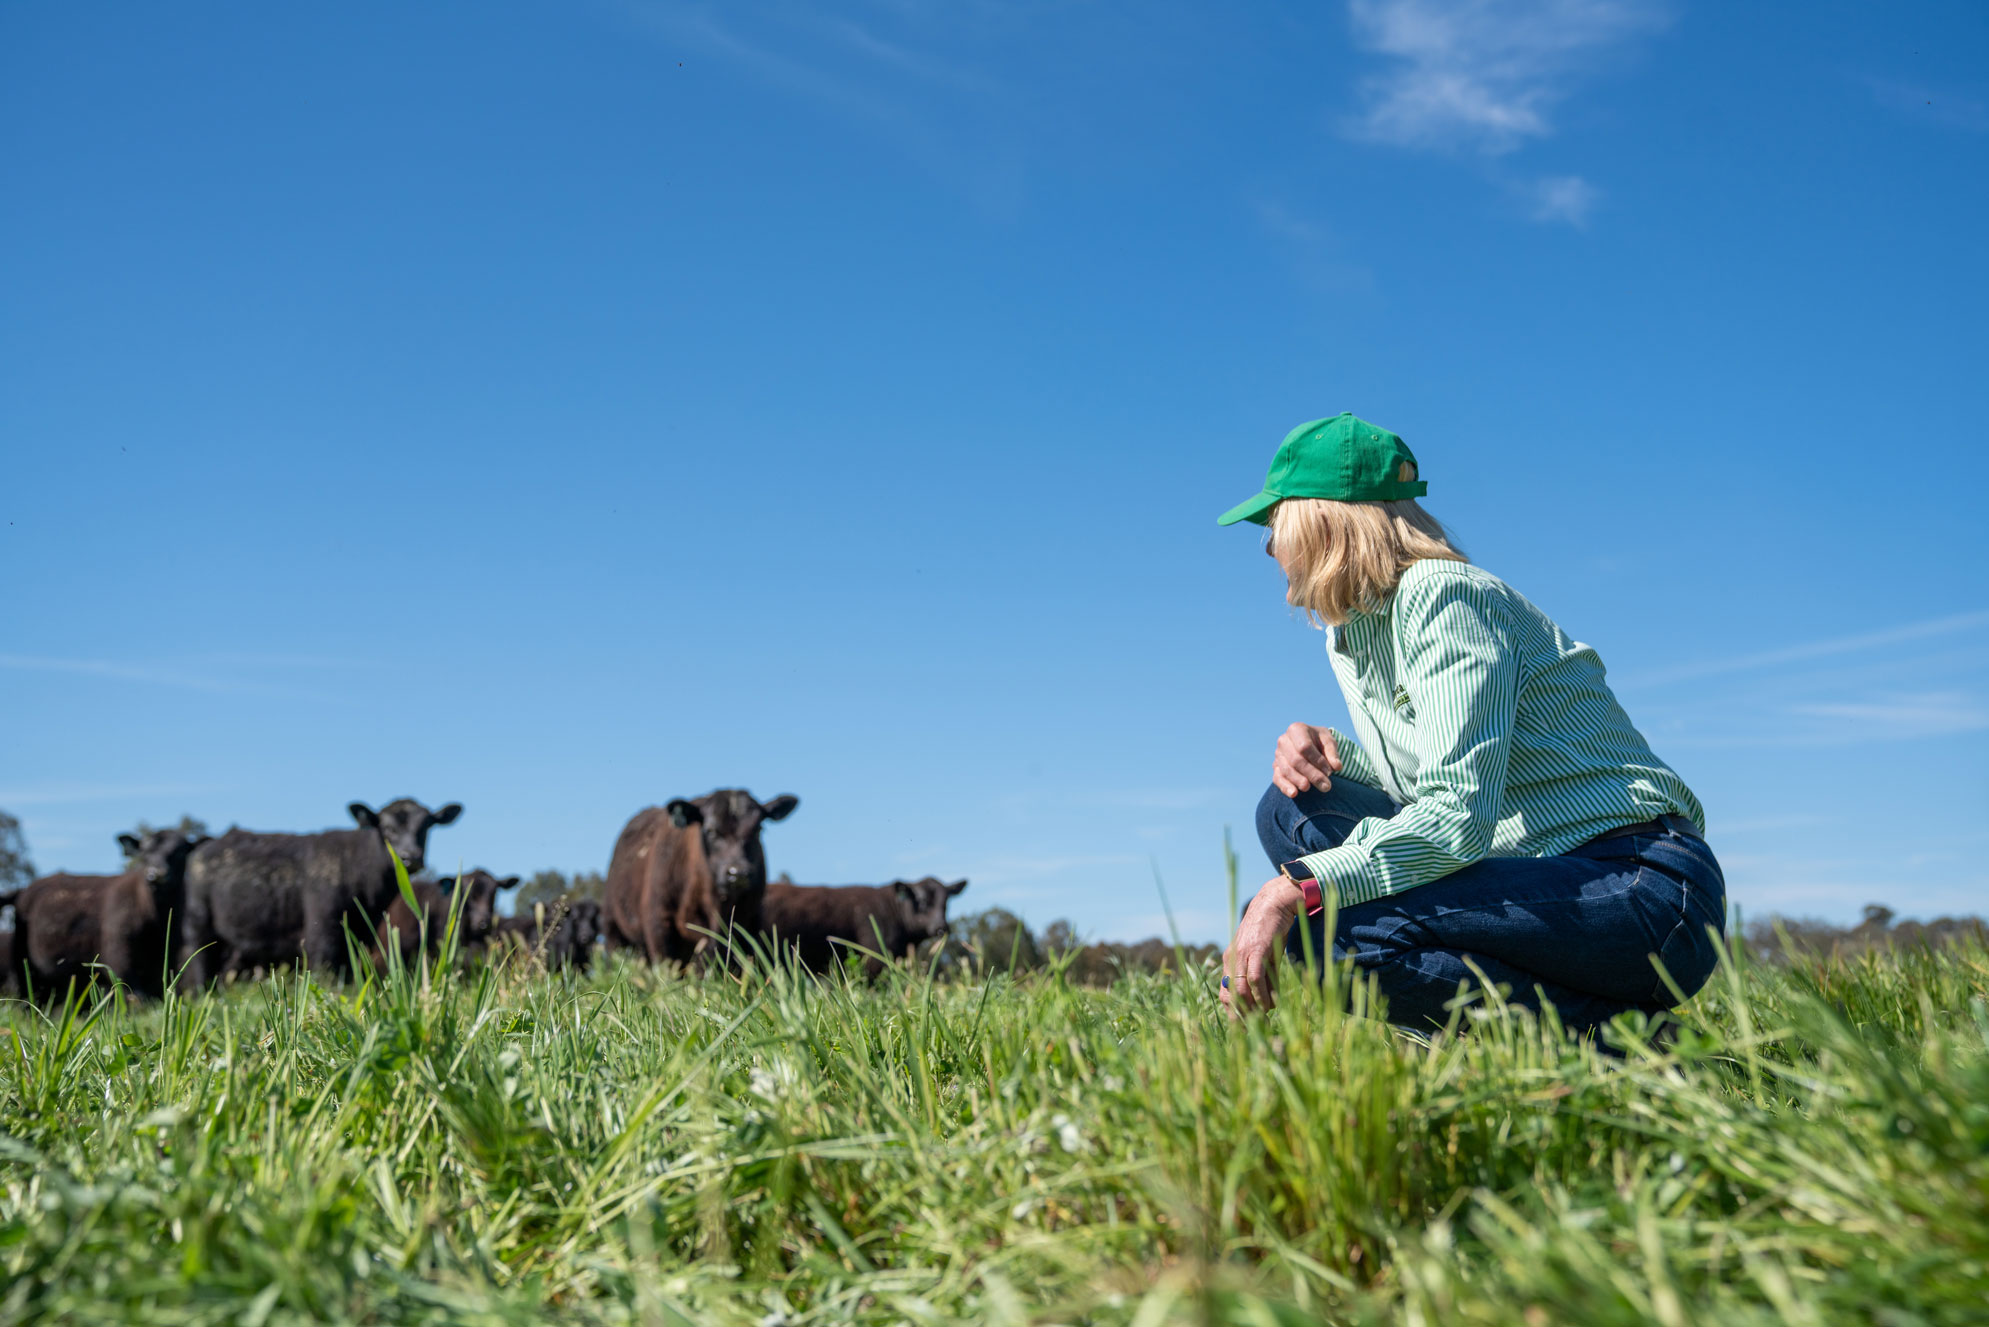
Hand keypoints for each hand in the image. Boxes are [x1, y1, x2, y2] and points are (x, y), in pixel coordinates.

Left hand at [1220, 877, 1301, 1017]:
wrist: (1273, 904)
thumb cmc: (1270, 932)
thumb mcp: (1263, 958)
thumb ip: (1262, 978)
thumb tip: (1267, 1004)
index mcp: (1229, 962)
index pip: (1225, 995)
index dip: (1233, 1014)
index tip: (1244, 1030)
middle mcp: (1231, 959)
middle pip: (1230, 996)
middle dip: (1242, 1018)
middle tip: (1255, 1032)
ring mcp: (1242, 954)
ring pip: (1241, 990)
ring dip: (1253, 1009)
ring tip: (1265, 1021)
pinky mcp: (1255, 950)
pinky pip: (1254, 978)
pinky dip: (1261, 994)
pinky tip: (1269, 1004)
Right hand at [1272, 723, 1341, 796]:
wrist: (1309, 744)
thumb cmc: (1319, 742)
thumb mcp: (1328, 741)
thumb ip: (1333, 753)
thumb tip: (1337, 767)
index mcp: (1296, 729)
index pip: (1304, 747)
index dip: (1318, 761)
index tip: (1330, 772)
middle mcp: (1283, 741)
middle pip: (1296, 760)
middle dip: (1312, 774)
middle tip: (1326, 786)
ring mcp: (1278, 755)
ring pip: (1286, 770)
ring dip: (1299, 781)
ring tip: (1311, 789)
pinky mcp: (1276, 768)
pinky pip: (1278, 778)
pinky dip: (1285, 787)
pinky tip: (1294, 793)